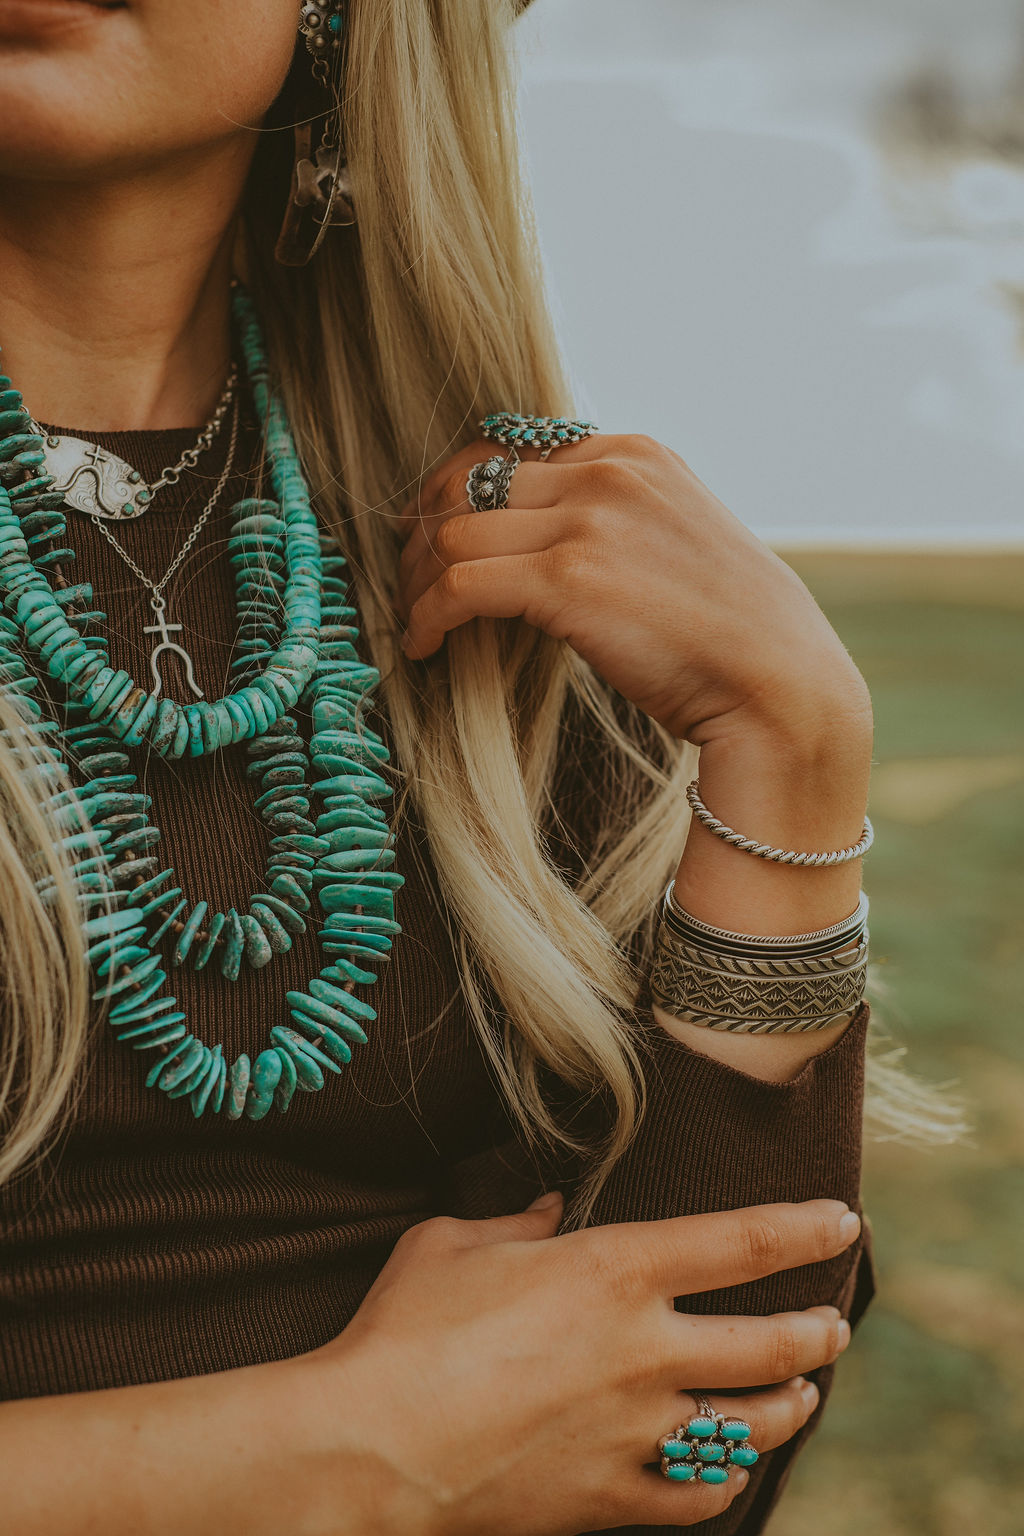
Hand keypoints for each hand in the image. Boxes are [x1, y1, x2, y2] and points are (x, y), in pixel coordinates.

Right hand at [306, 1195, 859, 1535]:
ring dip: (790, 1404)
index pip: (742, 1241)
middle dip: (817, 1330)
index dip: (803, 1226)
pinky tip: (731, 1472)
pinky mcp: (610, 1497)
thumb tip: (546, 1211)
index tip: (841, 1221)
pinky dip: (724, 1483)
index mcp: (614, 1271)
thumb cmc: (404, 1330)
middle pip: (770, 1342)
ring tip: (804, 1393)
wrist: (374, 1449)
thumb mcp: (452, 1243)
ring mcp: (634, 1431)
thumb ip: (515, 1223)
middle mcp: (644, 1350)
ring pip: (750, 1423)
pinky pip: (695, 1498)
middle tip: (834, 1324)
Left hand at [397, 435, 867, 742]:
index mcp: (633, 454)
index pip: (508, 450)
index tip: (431, 535)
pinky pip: (460, 585)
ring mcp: (589, 521)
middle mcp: (607, 472)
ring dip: (417, 582)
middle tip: (408, 581)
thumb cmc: (731, 636)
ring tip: (415, 622)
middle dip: (422, 534)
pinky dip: (427, 615)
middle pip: (466, 484)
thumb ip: (616, 524)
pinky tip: (424, 645)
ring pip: (452, 534)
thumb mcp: (678, 543)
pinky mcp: (569, 580)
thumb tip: (545, 548)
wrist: (780, 685)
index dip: (453, 492)